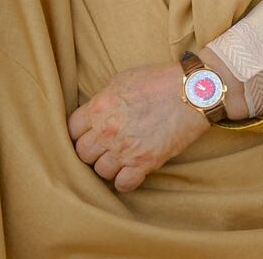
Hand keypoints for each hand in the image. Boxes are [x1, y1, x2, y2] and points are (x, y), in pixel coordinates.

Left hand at [68, 63, 208, 192]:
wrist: (191, 92)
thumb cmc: (158, 80)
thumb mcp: (122, 79)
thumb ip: (103, 98)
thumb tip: (94, 112)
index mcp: (99, 107)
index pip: (71, 129)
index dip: (77, 133)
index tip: (86, 134)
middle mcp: (107, 130)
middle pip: (82, 153)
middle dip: (91, 150)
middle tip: (103, 147)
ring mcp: (125, 149)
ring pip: (100, 171)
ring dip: (108, 166)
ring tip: (118, 158)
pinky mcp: (144, 163)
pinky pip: (122, 184)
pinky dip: (124, 181)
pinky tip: (131, 171)